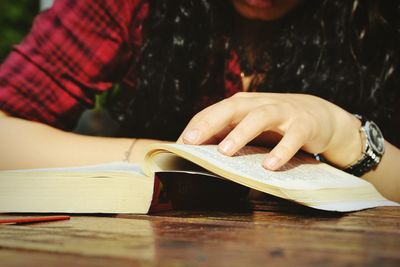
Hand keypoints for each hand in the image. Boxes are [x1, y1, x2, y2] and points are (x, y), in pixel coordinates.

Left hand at [178, 92, 362, 169]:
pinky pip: (293, 137)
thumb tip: (200, 157)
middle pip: (233, 107)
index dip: (197, 126)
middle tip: (192, 141)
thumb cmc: (277, 124)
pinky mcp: (305, 124)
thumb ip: (231, 135)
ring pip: (260, 117)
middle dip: (210, 123)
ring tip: (225, 152)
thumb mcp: (252, 127)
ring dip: (241, 133)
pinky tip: (269, 166)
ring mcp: (284, 112)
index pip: (215, 111)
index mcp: (244, 105)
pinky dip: (281, 150)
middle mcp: (261, 104)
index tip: (179, 144)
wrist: (321, 116)